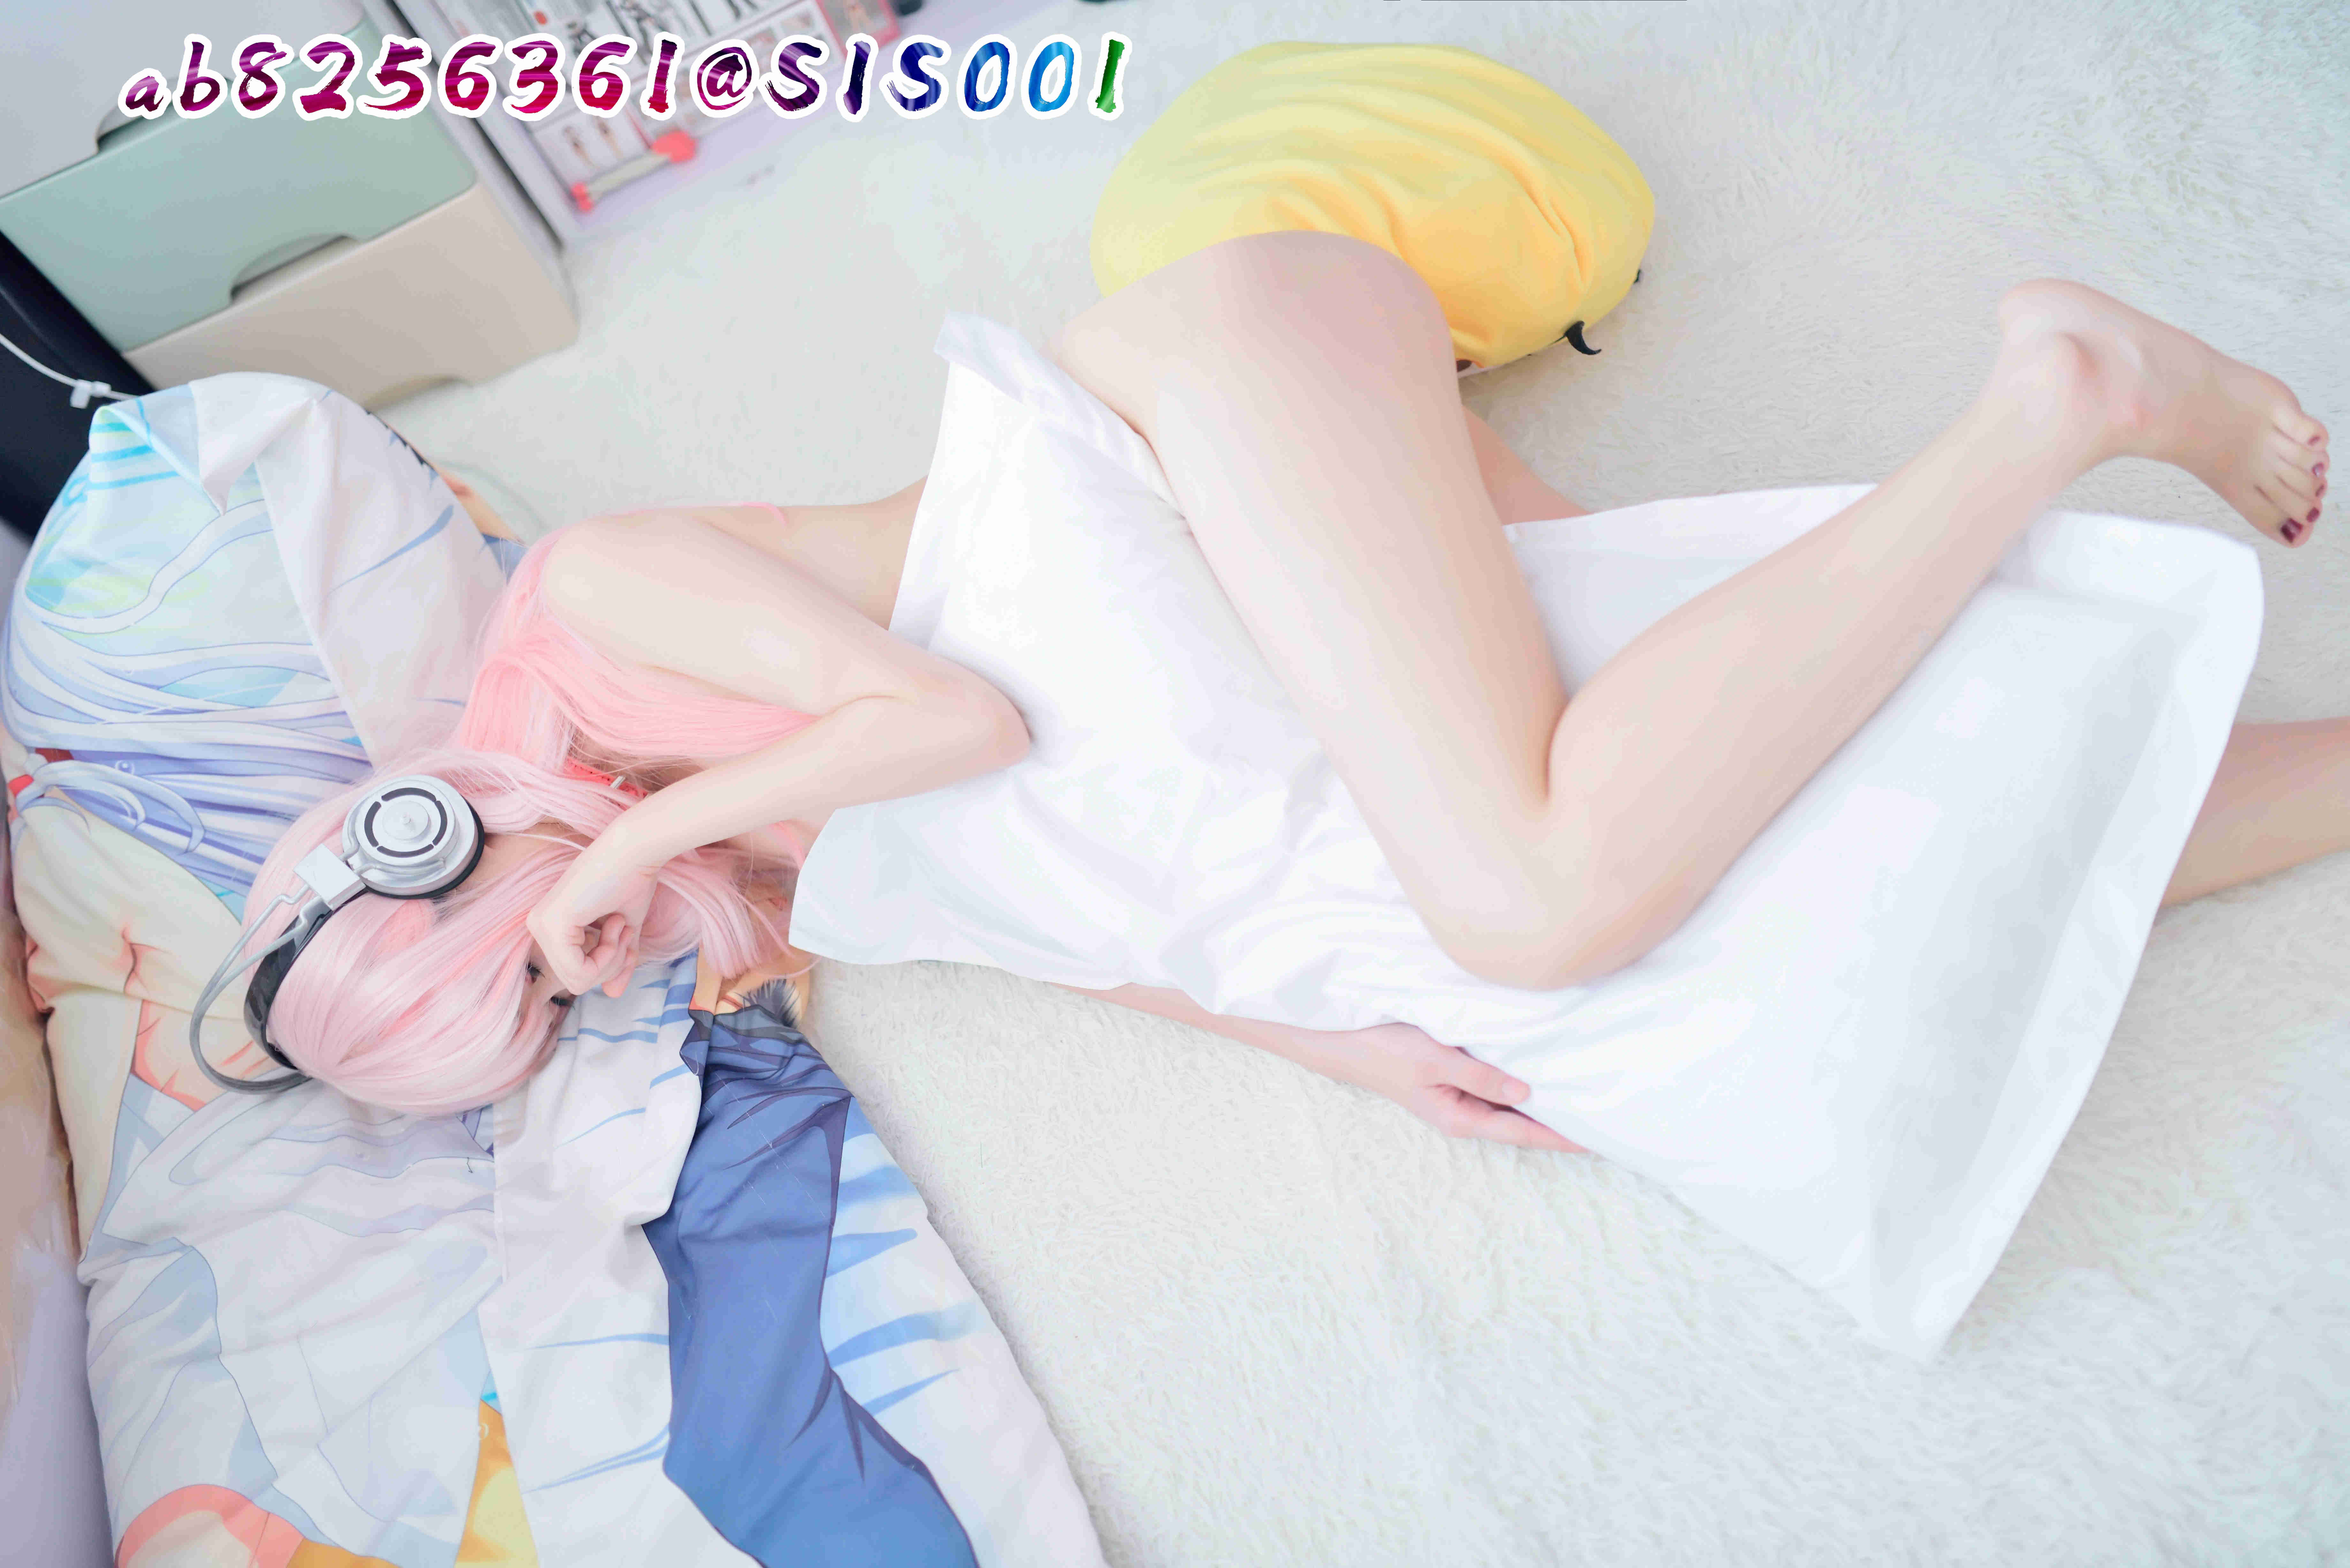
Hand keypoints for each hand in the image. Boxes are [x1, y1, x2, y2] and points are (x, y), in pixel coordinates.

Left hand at [527, 837, 661, 997]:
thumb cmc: (631, 881)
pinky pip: (580, 972)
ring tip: (619, 922)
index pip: (575, 974)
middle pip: (576, 981)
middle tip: (623, 928)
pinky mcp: (552, 925)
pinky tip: (614, 923)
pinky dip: (607, 956)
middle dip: (610, 962)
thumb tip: (612, 994)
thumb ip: (617, 962)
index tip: (623, 930)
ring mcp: (541, 926)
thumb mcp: (624, 932)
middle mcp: (538, 926)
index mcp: (550, 926)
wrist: (635, 850)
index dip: (608, 963)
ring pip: (578, 981)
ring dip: (611, 957)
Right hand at [1270, 1019, 1586, 1154]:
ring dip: (1543, 1099)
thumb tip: (1526, 1089)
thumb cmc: (1382, 1049)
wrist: (1341, 1040)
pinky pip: (1497, 1084)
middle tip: (1604, 1115)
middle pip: (1522, 1121)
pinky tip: (1542, 1069)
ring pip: (1512, 1102)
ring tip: (1584, 1093)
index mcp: (1460, 1117)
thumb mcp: (1431, 1060)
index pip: (1523, 1131)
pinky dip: (1521, 1079)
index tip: (1598, 1138)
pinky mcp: (1454, 1078)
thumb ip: (1479, 1074)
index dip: (1561, 1136)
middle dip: (1559, 1120)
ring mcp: (1459, 1096)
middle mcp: (1464, 1111)